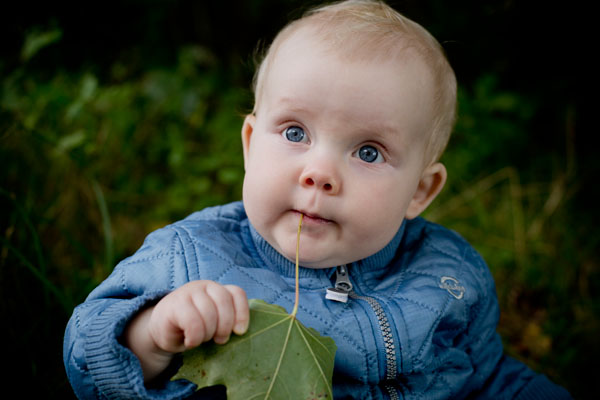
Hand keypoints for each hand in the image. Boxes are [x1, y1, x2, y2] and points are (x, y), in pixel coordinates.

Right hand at [125, 280, 248, 381]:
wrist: (161, 329)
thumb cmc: (192, 327)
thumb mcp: (213, 322)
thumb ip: (226, 320)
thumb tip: (240, 331)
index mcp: (217, 289)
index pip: (236, 293)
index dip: (242, 312)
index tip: (240, 331)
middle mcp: (204, 285)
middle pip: (224, 302)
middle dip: (225, 326)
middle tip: (219, 340)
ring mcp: (188, 292)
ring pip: (209, 313)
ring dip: (208, 333)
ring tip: (201, 339)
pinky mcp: (174, 305)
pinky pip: (193, 323)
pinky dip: (195, 337)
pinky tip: (190, 341)